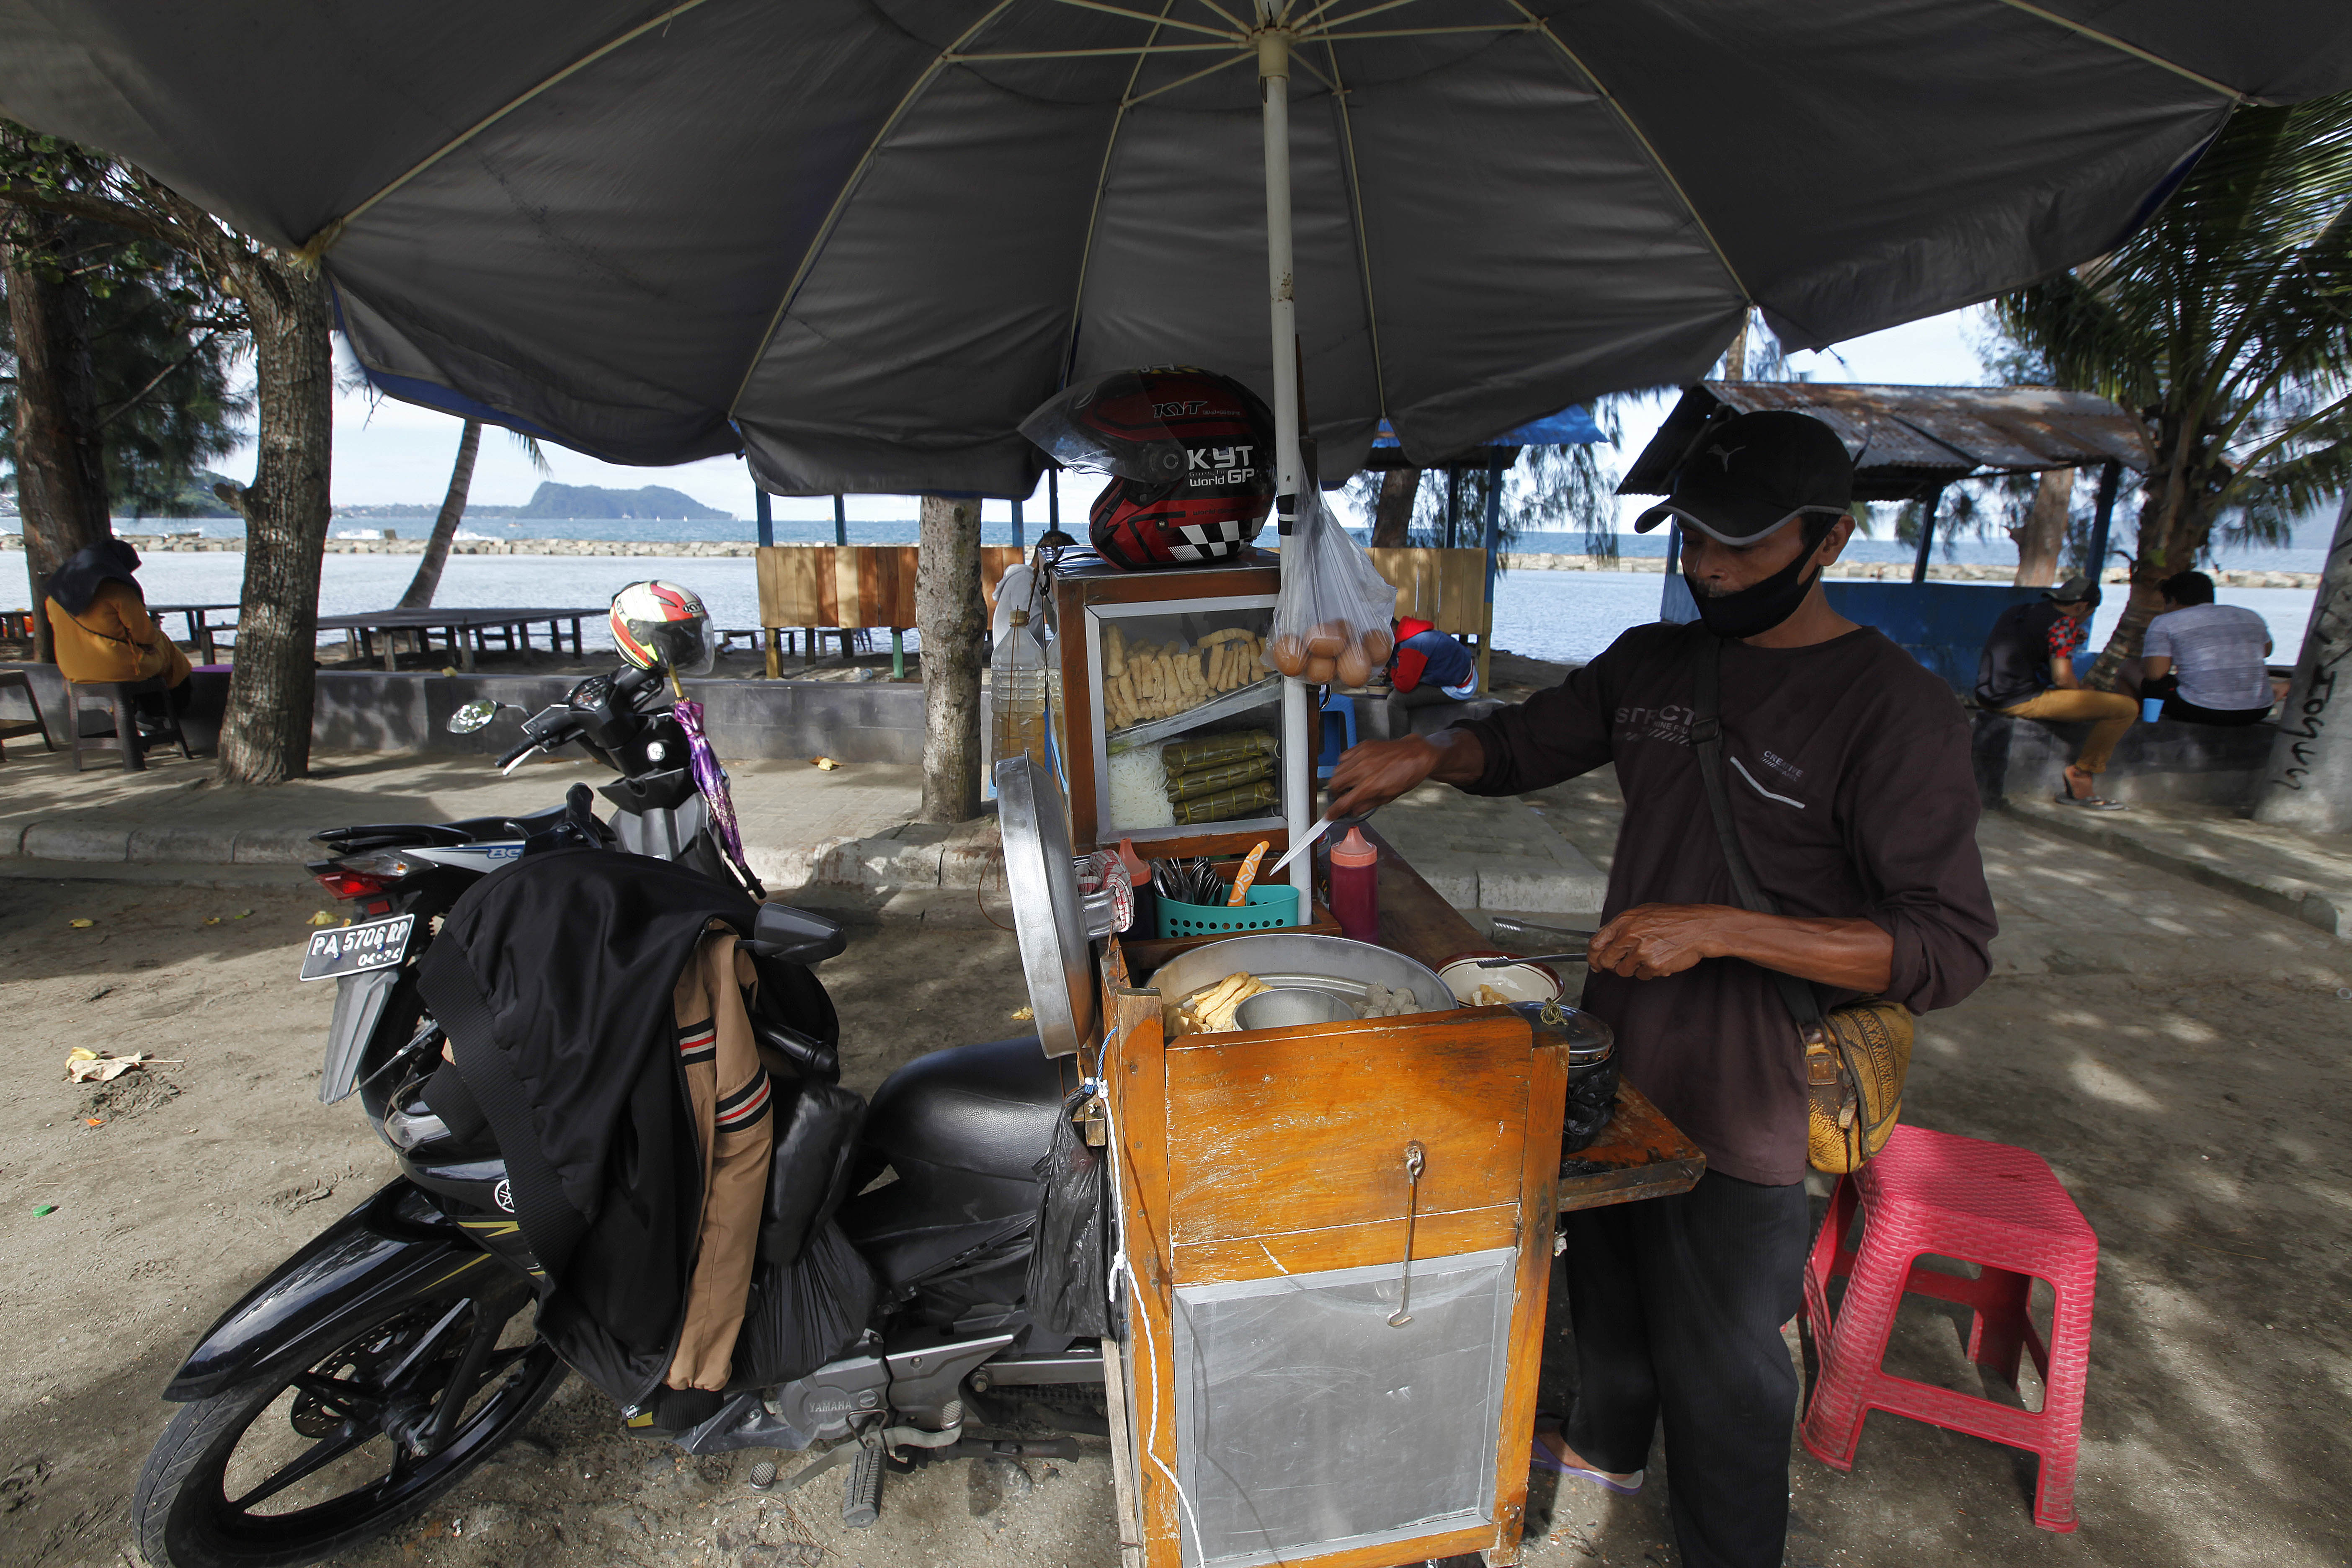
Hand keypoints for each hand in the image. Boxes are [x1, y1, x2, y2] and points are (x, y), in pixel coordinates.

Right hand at [1323, 736, 1442, 818]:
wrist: (1417, 755)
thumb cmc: (1407, 775)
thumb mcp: (1388, 796)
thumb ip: (1367, 804)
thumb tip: (1353, 811)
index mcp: (1370, 786)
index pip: (1343, 802)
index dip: (1334, 812)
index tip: (1330, 815)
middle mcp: (1363, 770)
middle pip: (1334, 785)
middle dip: (1335, 794)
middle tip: (1341, 797)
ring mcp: (1361, 756)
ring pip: (1337, 770)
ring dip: (1339, 780)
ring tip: (1348, 783)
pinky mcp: (1362, 746)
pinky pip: (1343, 757)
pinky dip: (1344, 765)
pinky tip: (1353, 769)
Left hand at [1586, 903, 1744, 979]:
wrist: (1700, 927)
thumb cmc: (1674, 919)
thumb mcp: (1644, 912)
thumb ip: (1623, 925)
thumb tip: (1606, 940)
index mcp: (1625, 921)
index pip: (1596, 942)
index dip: (1593, 956)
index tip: (1595, 963)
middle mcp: (1629, 935)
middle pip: (1606, 961)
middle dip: (1613, 965)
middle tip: (1624, 962)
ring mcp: (1641, 951)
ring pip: (1624, 971)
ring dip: (1633, 968)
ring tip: (1649, 955)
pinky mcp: (1653, 966)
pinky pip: (1642, 976)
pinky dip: (1649, 971)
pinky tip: (1660, 959)